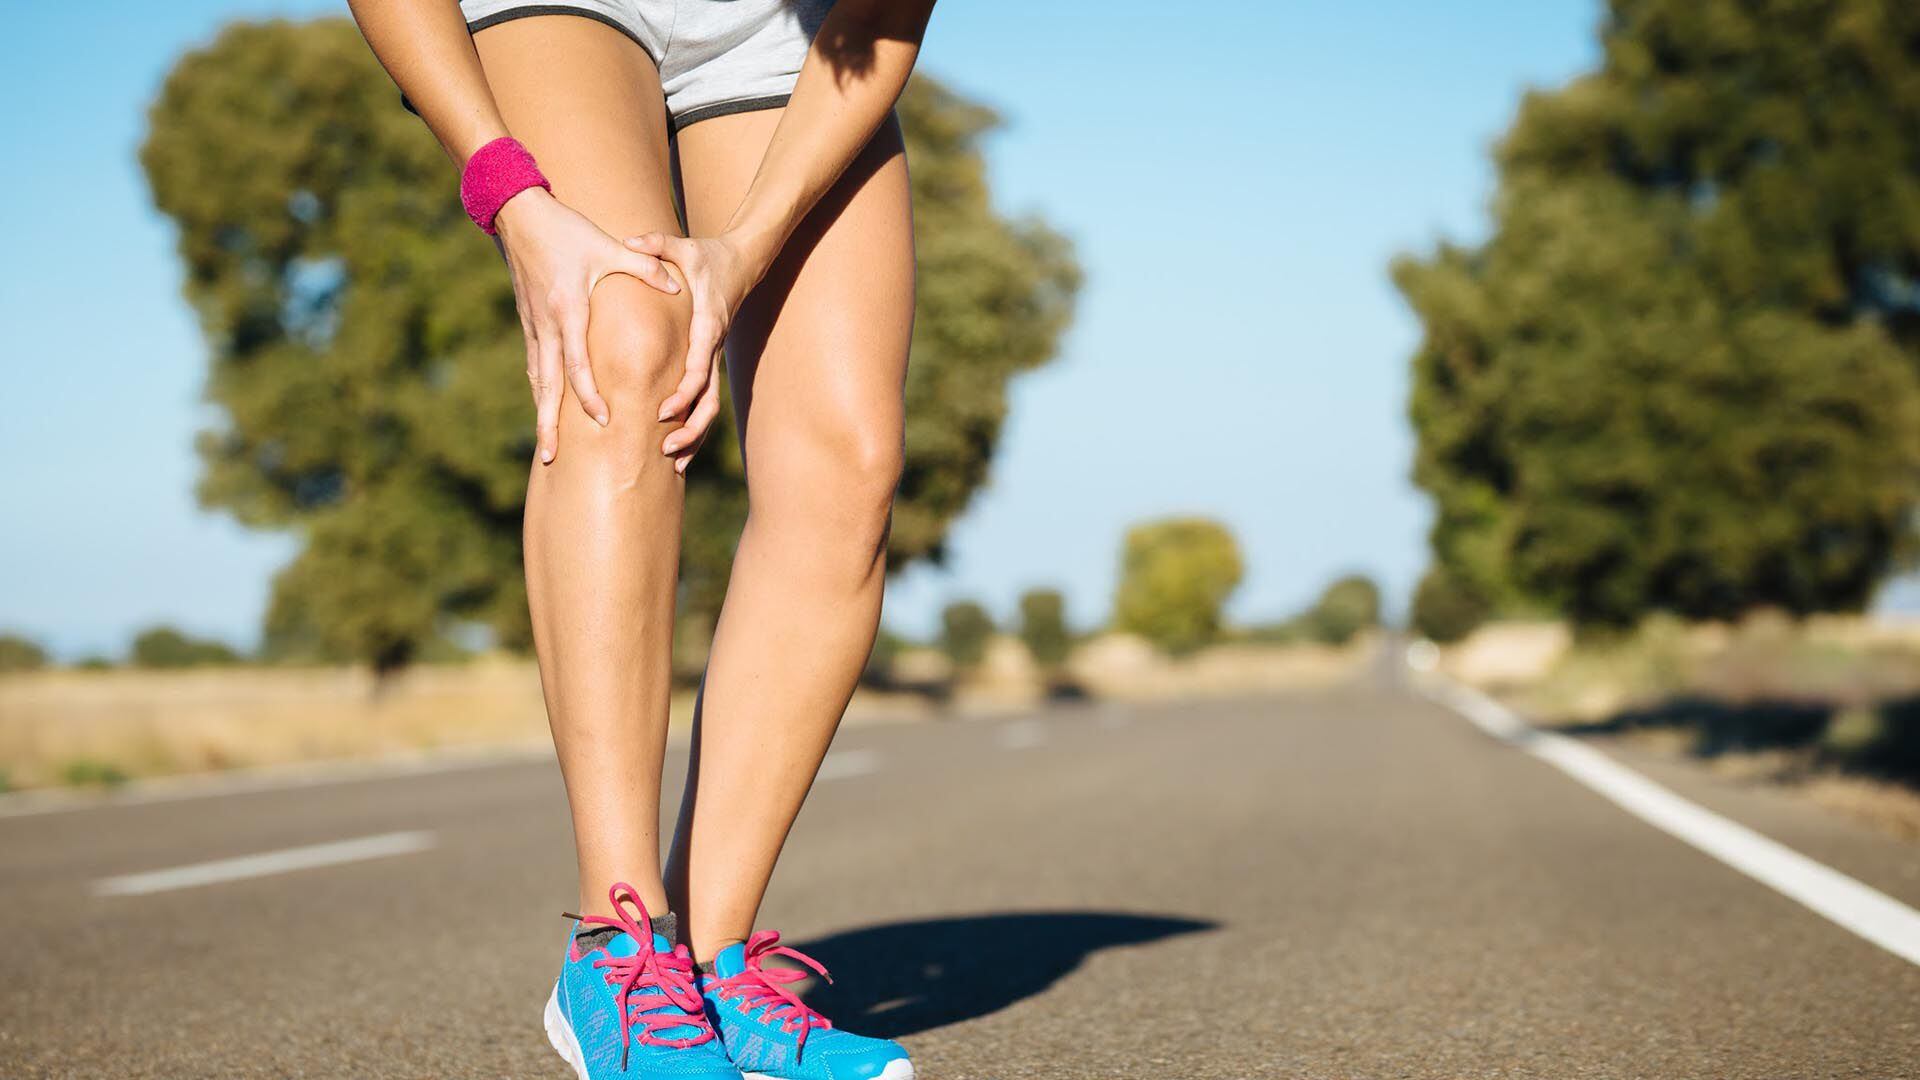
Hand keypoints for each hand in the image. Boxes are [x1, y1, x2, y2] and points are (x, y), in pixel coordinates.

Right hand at [494, 188, 680, 463]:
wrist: (519, 214)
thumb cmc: (567, 230)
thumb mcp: (608, 246)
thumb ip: (645, 267)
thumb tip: (678, 284)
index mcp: (568, 310)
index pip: (577, 364)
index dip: (588, 395)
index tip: (602, 421)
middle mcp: (546, 324)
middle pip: (546, 385)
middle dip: (549, 423)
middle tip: (549, 458)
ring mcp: (533, 325)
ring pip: (537, 379)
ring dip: (541, 413)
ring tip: (545, 446)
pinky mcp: (529, 321)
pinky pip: (534, 363)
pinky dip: (539, 388)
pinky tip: (544, 406)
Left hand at [623, 231, 763, 474]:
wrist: (743, 261)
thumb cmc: (709, 255)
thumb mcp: (683, 245)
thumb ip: (656, 245)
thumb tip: (630, 241)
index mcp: (706, 326)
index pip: (697, 369)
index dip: (682, 394)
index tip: (663, 413)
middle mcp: (712, 347)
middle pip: (708, 400)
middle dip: (689, 429)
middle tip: (665, 450)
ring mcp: (713, 356)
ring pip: (710, 407)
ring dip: (694, 437)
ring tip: (672, 463)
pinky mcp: (709, 360)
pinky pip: (705, 399)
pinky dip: (694, 426)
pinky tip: (678, 450)